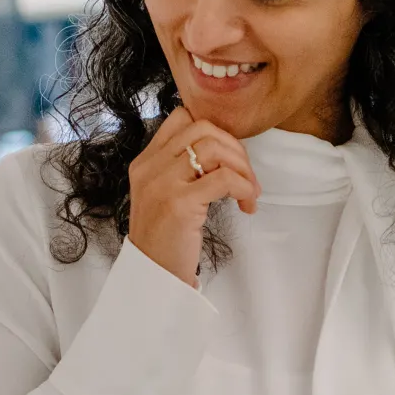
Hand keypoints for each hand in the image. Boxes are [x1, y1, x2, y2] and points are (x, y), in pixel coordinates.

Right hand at [126, 108, 260, 286]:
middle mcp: (150, 167)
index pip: (182, 118)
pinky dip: (244, 189)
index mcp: (145, 161)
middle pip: (203, 128)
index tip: (227, 158)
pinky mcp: (179, 203)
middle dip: (235, 148)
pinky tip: (246, 205)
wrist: (152, 276)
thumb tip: (223, 150)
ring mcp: (163, 183)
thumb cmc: (165, 238)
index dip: (213, 131)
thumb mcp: (162, 194)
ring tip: (249, 193)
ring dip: (243, 169)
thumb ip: (180, 169)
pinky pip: (224, 179)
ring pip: (214, 149)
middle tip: (246, 176)